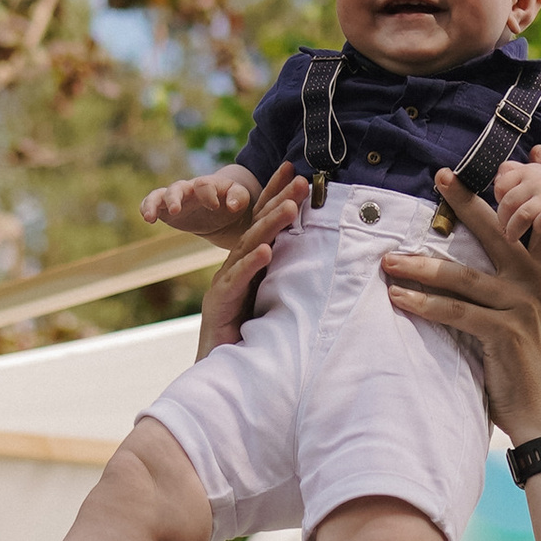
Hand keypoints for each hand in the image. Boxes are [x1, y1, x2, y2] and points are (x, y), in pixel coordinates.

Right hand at [141, 168, 260, 240]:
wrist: (221, 208)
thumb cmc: (232, 200)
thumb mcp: (242, 197)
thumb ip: (239, 197)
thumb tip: (232, 205)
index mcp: (208, 184)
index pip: (204, 185)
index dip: (208, 194)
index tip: (215, 206)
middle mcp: (189, 189)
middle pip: (177, 187)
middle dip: (174, 197)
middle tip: (175, 210)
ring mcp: (176, 198)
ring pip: (159, 195)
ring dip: (153, 204)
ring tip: (150, 216)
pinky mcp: (166, 209)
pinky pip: (152, 204)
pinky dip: (146, 208)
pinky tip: (147, 219)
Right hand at [196, 165, 307, 351]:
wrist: (220, 367)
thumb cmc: (249, 334)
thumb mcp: (273, 298)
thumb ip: (286, 277)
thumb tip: (321, 258)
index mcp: (248, 262)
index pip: (263, 222)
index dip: (278, 195)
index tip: (298, 173)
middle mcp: (234, 266)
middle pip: (257, 226)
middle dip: (279, 200)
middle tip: (303, 180)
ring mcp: (225, 282)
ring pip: (248, 246)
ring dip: (270, 225)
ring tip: (290, 207)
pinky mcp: (219, 302)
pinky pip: (237, 280)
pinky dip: (252, 264)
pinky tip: (266, 251)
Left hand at [385, 174, 540, 440]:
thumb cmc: (532, 364)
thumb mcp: (532, 315)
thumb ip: (513, 284)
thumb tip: (478, 266)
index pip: (533, 220)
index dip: (524, 187)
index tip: (510, 160)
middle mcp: (537, 281)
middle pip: (495, 231)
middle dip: (465, 201)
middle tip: (440, 175)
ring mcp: (521, 305)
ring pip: (461, 275)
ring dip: (418, 265)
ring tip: (388, 260)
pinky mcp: (504, 332)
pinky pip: (454, 311)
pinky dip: (422, 304)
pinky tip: (397, 298)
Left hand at [489, 144, 540, 267]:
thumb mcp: (531, 176)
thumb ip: (512, 172)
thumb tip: (497, 177)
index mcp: (528, 171)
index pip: (501, 185)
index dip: (498, 200)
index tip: (505, 209)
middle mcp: (539, 181)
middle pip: (509, 203)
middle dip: (503, 219)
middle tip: (505, 228)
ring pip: (523, 215)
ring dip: (513, 230)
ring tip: (512, 237)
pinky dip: (538, 227)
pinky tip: (537, 230)